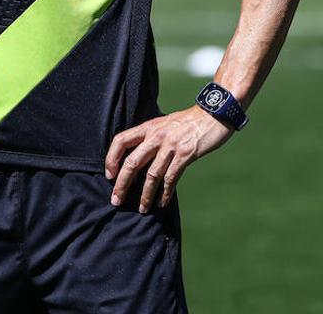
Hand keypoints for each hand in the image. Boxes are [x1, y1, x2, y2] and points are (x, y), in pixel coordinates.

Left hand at [104, 106, 232, 212]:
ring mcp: (171, 146)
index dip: (111, 158)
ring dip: (145, 194)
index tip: (109, 175)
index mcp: (147, 127)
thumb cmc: (187, 121)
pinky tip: (161, 202)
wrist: (213, 114)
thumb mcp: (163, 124)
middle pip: (132, 162)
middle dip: (122, 184)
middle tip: (116, 200)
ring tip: (142, 208)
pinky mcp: (186, 155)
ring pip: (151, 175)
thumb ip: (150, 137)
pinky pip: (171, 178)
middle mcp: (156, 136)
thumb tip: (137, 156)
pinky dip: (165, 193)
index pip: (120, 141)